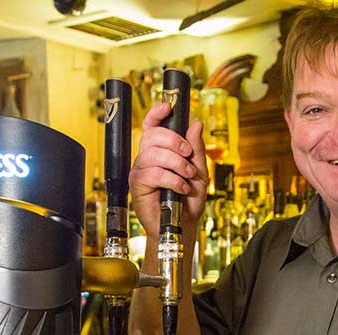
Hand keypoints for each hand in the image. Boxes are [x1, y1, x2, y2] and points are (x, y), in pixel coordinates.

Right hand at [129, 102, 208, 237]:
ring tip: (187, 176)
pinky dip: (172, 179)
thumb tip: (195, 123)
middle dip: (174, 140)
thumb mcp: (200, 171)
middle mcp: (147, 158)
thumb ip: (197, 148)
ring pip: (154, 154)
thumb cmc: (189, 200)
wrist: (184, 225)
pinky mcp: (137, 185)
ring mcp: (140, 171)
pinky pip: (153, 174)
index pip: (152, 126)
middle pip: (152, 135)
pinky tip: (181, 188)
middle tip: (188, 154)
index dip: (156, 113)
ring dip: (176, 163)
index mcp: (160, 151)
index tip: (167, 106)